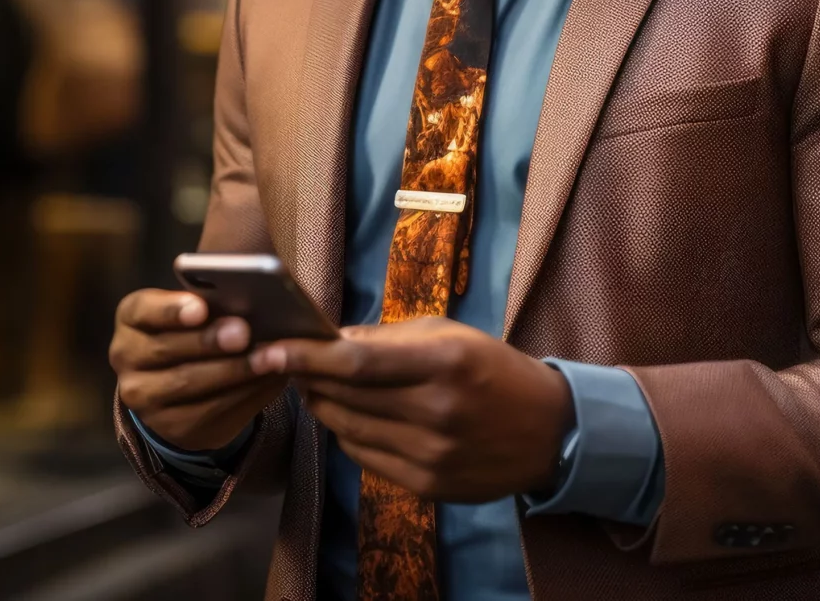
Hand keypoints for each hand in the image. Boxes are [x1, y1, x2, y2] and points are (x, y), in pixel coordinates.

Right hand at [111, 289, 285, 453]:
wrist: (182, 387)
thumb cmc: (194, 332)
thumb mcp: (194, 312)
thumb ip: (212, 305)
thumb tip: (251, 302)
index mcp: (132, 318)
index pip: (143, 310)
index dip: (171, 309)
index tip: (201, 308)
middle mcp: (126, 356)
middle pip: (166, 349)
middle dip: (209, 341)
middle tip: (244, 332)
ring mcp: (143, 396)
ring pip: (187, 383)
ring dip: (233, 370)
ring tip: (269, 358)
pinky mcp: (169, 426)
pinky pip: (207, 411)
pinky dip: (243, 394)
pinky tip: (267, 381)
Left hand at [254, 317, 571, 502]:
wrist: (549, 431)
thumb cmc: (492, 370)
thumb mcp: (448, 335)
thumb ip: (385, 339)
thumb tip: (328, 339)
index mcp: (442, 363)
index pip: (355, 363)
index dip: (306, 357)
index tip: (270, 350)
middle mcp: (436, 411)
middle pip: (344, 397)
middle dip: (305, 378)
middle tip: (282, 362)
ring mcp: (431, 454)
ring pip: (347, 429)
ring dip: (322, 406)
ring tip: (315, 386)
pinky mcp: (427, 485)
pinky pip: (364, 456)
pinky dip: (347, 434)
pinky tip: (351, 417)